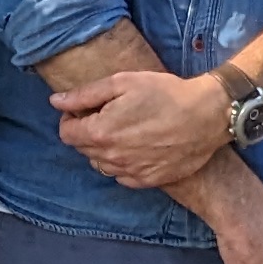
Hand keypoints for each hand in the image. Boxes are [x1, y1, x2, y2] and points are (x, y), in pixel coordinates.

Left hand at [52, 66, 234, 188]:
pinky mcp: (149, 181)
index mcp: (100, 133)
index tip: (86, 109)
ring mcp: (131, 172)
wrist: (206, 115)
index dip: (71, 118)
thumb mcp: (122, 83)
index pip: (66, 133)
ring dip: (105, 149)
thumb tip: (55, 101)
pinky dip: (124, 163)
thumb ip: (84, 94)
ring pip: (102, 164)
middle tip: (109, 115)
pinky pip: (123, 176)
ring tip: (125, 130)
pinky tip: (139, 146)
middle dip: (88, 132)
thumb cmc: (165, 94)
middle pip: (82, 149)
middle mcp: (112, 158)